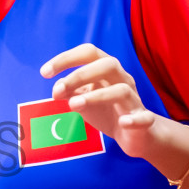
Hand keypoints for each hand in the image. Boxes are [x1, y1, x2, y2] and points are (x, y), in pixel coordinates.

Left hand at [41, 44, 159, 157]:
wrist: (135, 135)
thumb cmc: (106, 112)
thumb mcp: (82, 100)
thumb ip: (69, 92)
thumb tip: (57, 88)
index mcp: (107, 70)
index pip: (88, 52)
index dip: (65, 59)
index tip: (44, 73)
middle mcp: (123, 79)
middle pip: (108, 64)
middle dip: (79, 75)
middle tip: (57, 91)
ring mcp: (134, 100)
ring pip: (122, 89)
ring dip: (96, 96)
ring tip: (73, 106)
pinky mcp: (144, 121)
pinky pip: (144, 118)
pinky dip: (134, 120)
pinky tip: (123, 123)